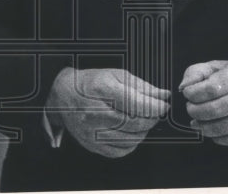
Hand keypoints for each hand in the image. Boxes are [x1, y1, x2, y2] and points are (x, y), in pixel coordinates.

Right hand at [46, 68, 169, 157]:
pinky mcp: (91, 145)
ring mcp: (90, 131)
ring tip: (144, 120)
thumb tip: (163, 95)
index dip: (154, 106)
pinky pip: (119, 151)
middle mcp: (93, 112)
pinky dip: (132, 143)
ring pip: (128, 139)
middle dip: (151, 119)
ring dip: (143, 131)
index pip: (134, 103)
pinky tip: (132, 132)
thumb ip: (141, 87)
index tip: (163, 105)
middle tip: (156, 112)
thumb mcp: (115, 76)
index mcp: (100, 89)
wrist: (63, 95)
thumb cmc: (90, 83)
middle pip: (132, 122)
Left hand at [179, 60, 227, 145]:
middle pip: (215, 109)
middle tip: (190, 109)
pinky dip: (216, 137)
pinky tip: (210, 130)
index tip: (188, 94)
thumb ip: (197, 72)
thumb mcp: (219, 67)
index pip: (212, 88)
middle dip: (196, 111)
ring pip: (222, 127)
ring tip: (197, 122)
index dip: (194, 93)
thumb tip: (184, 87)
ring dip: (203, 127)